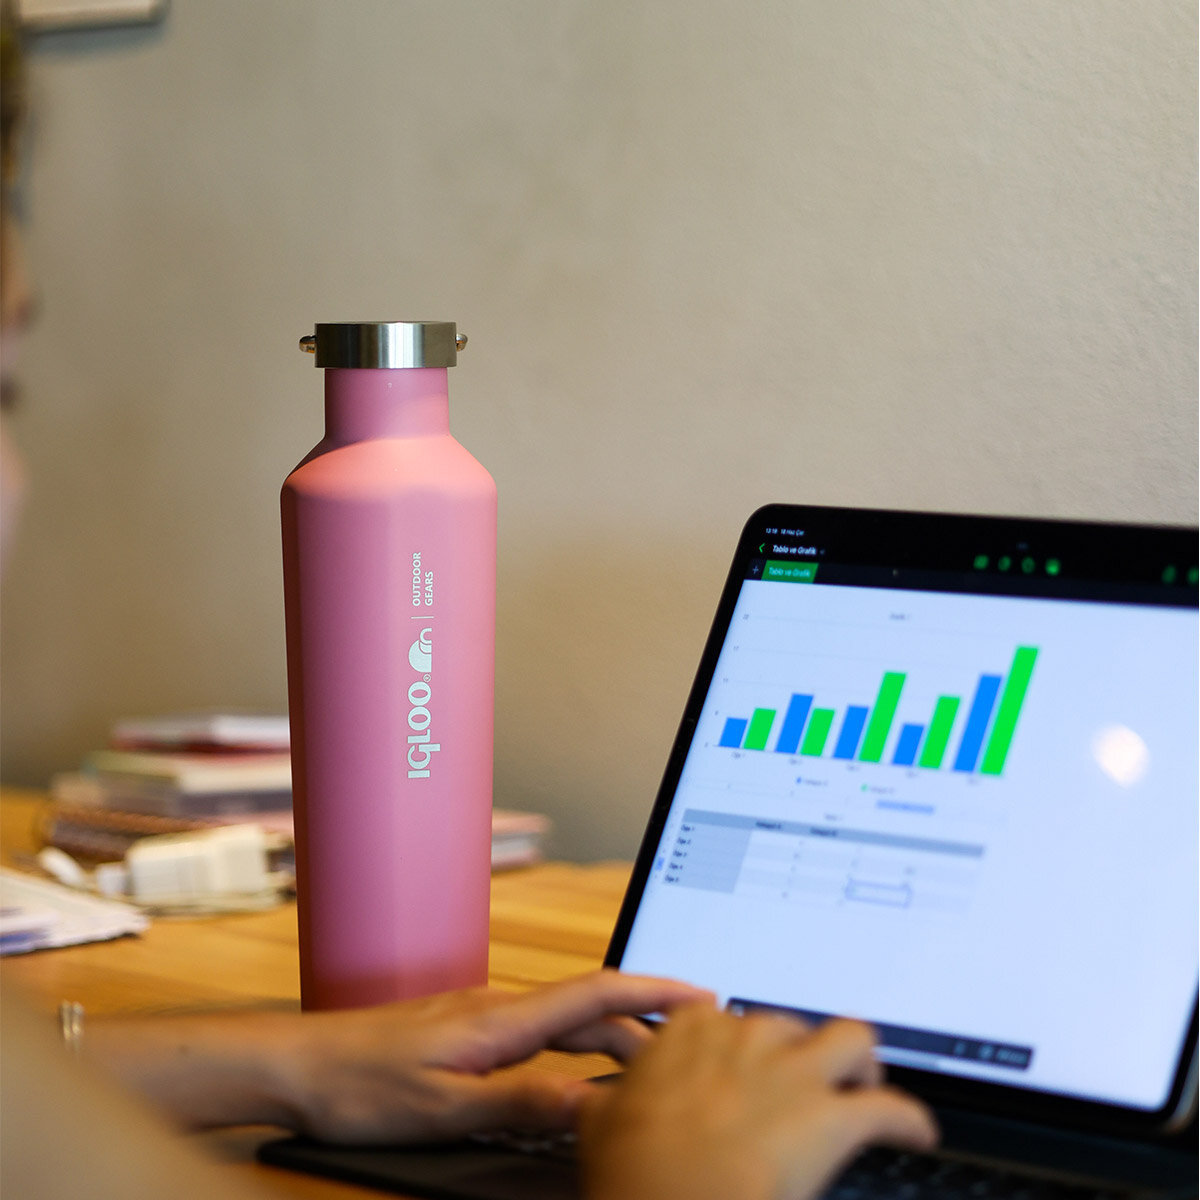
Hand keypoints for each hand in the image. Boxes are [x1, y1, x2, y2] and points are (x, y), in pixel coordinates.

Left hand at [87, 971, 710, 1142]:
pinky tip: (579, 1072)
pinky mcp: (467, 1030)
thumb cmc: (362, 1084)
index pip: (595, 992)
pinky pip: (539, 1033)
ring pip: (565, 1021)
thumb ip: (518, 1103)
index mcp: (501, 1018)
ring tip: (650, 1062)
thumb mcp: (443, 1107)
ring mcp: (482, 1016)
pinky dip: (575, 1047)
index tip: (702, 996)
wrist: (301, 1064)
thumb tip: (591, 1102)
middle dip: (646, 1021)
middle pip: (589, 1008)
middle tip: (694, 1047)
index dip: (653, 991)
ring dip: (612, 1034)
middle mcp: (499, 1007)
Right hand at [578, 1004, 938, 1199]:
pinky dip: (910, 1120)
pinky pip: (891, 1109)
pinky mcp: (833, 1117)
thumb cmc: (634, 1169)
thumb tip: (585, 1099)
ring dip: (862, 1062)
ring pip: (854, 1038)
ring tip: (864, 1082)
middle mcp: (749, 1038)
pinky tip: (917, 1133)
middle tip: (803, 1084)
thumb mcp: (600, 1122)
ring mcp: (794, 1073)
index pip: (728, 1018)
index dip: (743, 1045)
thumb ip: (603, 1100)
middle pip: (794, 1026)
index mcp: (692, 1031)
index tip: (744, 1064)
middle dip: (803, 1052)